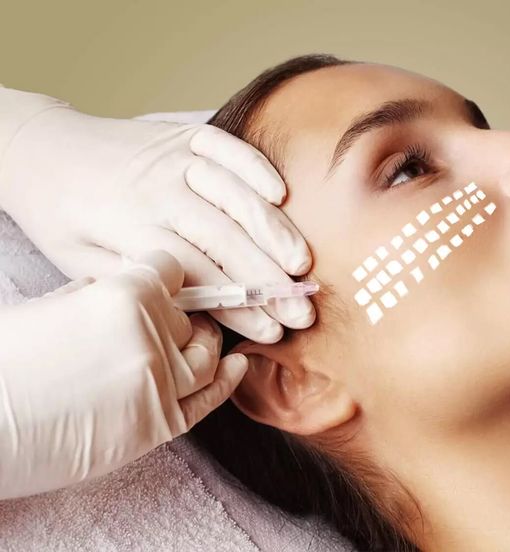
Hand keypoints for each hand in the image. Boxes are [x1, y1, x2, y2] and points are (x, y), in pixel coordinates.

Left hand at [0, 88, 312, 342]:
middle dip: (268, 278)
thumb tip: (194, 315)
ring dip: (273, 230)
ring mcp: (173, 157)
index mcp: (130, 228)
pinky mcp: (183, 135)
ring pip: (234, 195)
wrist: (39, 150)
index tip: (271, 331)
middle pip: (225, 239)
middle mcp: (158, 190)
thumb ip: (139, 284)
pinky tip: (281, 194)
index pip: (199, 274)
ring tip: (301, 264)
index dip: (239, 306)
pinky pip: (227, 146)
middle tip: (302, 310)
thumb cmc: (60, 216)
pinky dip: (256, 167)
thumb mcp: (79, 265)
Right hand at [0, 250, 246, 498]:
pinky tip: (237, 366)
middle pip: (187, 316)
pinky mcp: (158, 425)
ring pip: (205, 355)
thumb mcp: (50, 305)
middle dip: (177, 315)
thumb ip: (97, 293)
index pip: (172, 271)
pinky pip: (207, 398)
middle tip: (169, 320)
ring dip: (204, 344)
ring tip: (199, 340)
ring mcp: (160, 382)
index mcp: (126, 295)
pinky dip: (226, 381)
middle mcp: (153, 336)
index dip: (165, 276)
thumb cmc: (5, 363)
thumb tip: (120, 287)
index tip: (164, 282)